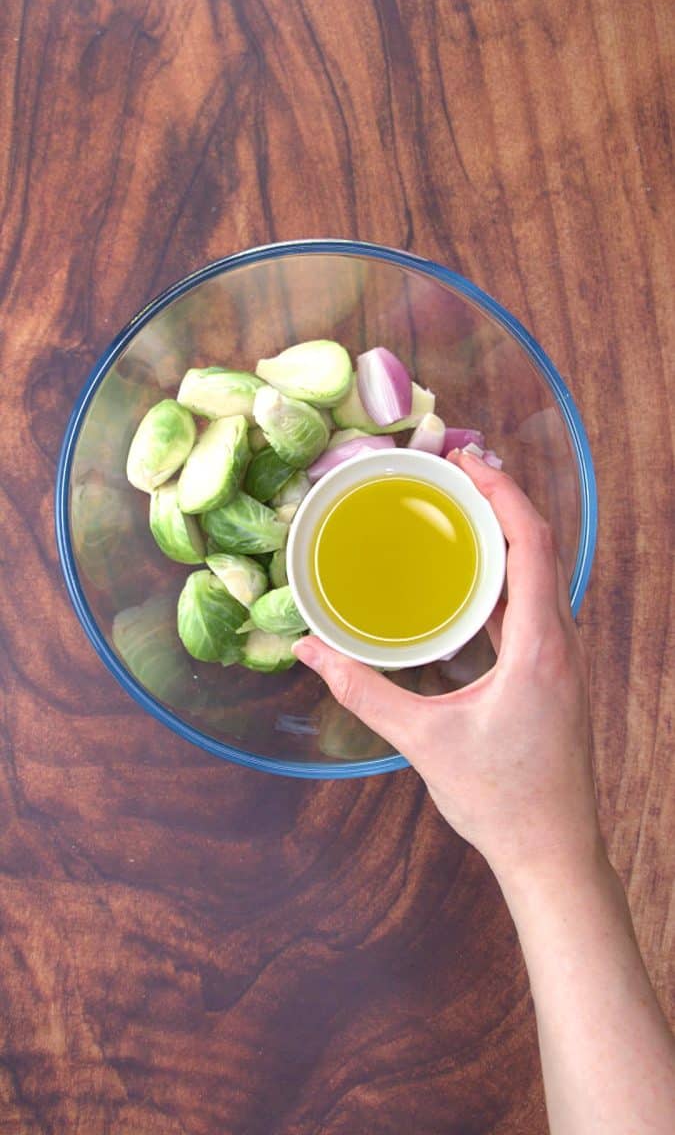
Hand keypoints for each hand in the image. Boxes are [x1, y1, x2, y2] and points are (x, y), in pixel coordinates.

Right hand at [293, 451, 601, 884]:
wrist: (553, 854)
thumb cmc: (500, 801)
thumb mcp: (423, 742)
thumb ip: (363, 691)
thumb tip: (310, 653)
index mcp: (539, 648)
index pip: (532, 544)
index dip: (502, 493)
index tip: (464, 460)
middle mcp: (559, 643)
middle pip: (540, 548)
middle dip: (500, 500)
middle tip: (451, 471)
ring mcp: (560, 660)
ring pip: (539, 576)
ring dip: (504, 536)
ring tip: (456, 509)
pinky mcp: (551, 675)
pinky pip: (531, 607)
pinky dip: (503, 577)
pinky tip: (468, 578)